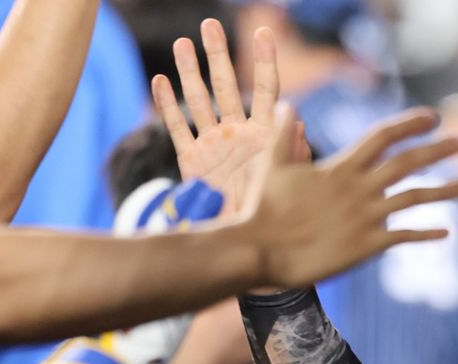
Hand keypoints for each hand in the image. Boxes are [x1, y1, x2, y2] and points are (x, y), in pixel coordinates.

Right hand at [154, 19, 283, 218]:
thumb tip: (298, 123)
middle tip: (210, 24)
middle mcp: (238, 134)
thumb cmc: (274, 215)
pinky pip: (178, 129)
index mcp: (264, 135)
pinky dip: (168, 106)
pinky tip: (160, 80)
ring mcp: (214, 144)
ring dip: (190, 72)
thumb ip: (291, 155)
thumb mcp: (286, 184)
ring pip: (199, 101)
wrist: (248, 244)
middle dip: (218, 55)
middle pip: (226, 86)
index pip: (266, 90)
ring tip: (183, 43)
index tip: (262, 32)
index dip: (265, 61)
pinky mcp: (193, 161)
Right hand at [154, 19, 457, 290]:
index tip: (434, 117)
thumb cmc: (263, 208)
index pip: (383, 136)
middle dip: (440, 149)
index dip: (410, 124)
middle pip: (409, 161)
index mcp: (341, 166)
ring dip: (446, 191)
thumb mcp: (273, 166)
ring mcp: (365, 217)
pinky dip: (426, 233)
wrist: (260, 250)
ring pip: (415, 198)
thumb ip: (285, 136)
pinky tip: (446, 231)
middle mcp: (359, 188)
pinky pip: (404, 237)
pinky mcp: (366, 246)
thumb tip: (289, 107)